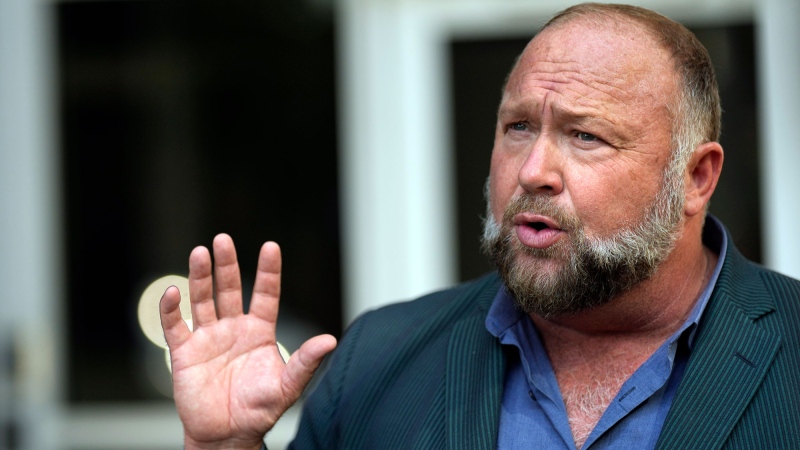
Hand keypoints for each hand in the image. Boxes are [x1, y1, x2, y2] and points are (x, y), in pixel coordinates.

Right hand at [159, 234, 337, 448]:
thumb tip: (330, 340)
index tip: (270, 247)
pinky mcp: (185, 353)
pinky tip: (174, 292)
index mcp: (259, 331)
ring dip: (199, 277)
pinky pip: (175, 326)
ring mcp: (208, 338)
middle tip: (223, 240)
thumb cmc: (258, 410)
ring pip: (202, 300)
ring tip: (200, 252)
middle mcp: (233, 328)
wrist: (227, 435)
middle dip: (227, 265)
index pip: (265, 294)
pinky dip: (171, 309)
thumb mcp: (287, 387)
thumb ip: (305, 362)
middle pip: (229, 289)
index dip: (268, 272)